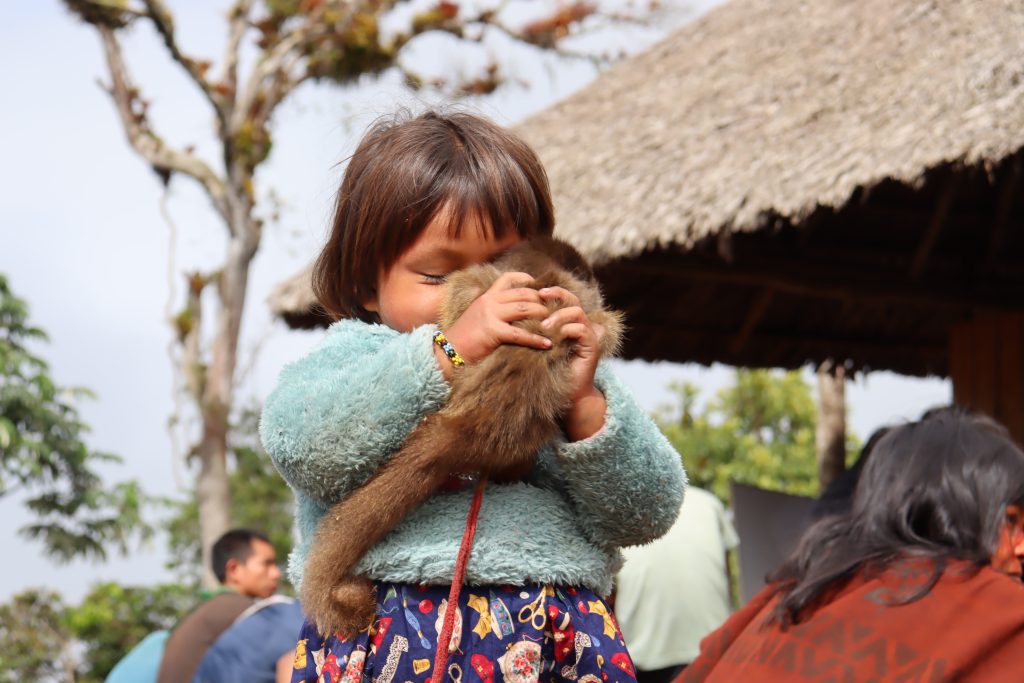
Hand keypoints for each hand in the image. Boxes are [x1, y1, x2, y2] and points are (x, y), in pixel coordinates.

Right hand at [436, 272, 551, 378]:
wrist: (446, 352)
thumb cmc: (464, 338)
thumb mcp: (478, 317)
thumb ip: (495, 311)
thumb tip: (515, 313)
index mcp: (487, 297)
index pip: (508, 279)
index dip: (526, 279)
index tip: (539, 286)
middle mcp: (490, 301)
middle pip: (523, 294)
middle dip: (542, 301)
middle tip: (554, 309)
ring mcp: (491, 315)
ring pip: (525, 309)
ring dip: (543, 315)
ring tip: (555, 323)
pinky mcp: (493, 331)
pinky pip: (521, 333)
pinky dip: (536, 338)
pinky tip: (547, 343)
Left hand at [538, 287, 607, 440]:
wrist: (566, 393)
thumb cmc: (548, 370)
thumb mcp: (536, 346)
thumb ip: (531, 330)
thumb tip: (511, 316)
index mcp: (567, 322)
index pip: (562, 297)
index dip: (549, 291)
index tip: (531, 291)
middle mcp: (579, 324)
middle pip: (572, 298)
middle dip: (557, 294)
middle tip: (540, 296)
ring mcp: (587, 334)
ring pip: (577, 312)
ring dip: (559, 315)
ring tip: (543, 325)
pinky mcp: (592, 345)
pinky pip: (582, 329)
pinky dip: (566, 330)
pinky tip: (553, 338)